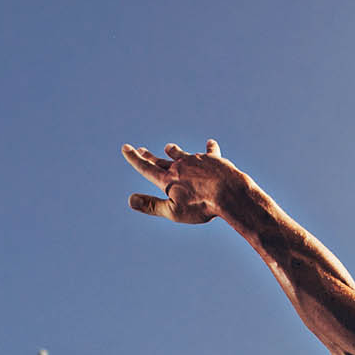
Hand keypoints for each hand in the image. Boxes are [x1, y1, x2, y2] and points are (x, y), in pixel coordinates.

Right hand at [122, 140, 245, 223]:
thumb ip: (152, 205)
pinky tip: (210, 143)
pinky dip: (209, 148)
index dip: (134, 159)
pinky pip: (209, 151)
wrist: (229, 193)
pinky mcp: (212, 159)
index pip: (146, 168)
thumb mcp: (173, 211)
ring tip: (168, 147)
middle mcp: (180, 166)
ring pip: (181, 154)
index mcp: (168, 180)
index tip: (125, 148)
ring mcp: (196, 161)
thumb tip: (130, 200)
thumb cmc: (201, 206)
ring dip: (173, 151)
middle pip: (161, 160)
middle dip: (149, 156)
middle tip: (140, 149)